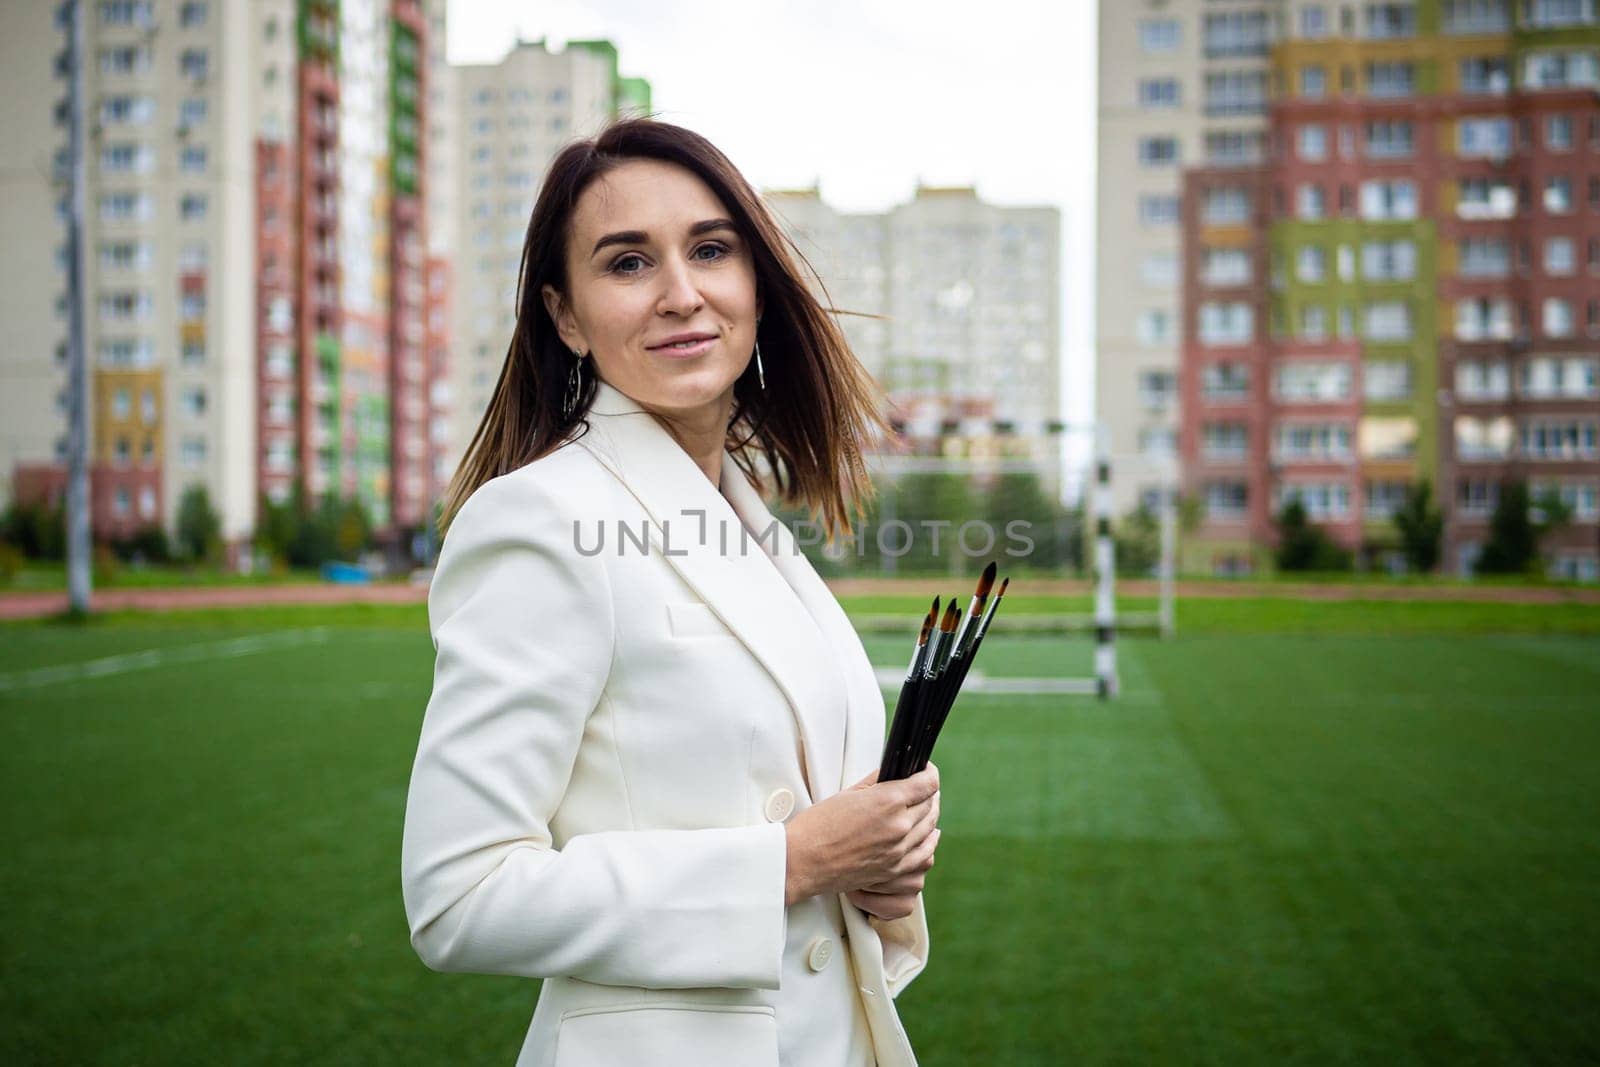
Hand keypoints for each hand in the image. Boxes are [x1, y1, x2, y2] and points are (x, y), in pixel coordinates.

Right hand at [783, 762, 939, 909]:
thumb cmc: (818, 826)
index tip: (925, 770)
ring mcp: (899, 852)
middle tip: (922, 788)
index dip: (929, 772)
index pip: (928, 783)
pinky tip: (928, 837)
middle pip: (931, 805)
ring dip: (929, 817)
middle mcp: (899, 827)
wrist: (802, 861)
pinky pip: (925, 856)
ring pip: (931, 831)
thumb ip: (879, 782)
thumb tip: (896, 774)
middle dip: (929, 794)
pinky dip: (928, 844)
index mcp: (888, 802)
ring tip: (925, 809)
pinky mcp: (894, 871)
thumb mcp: (850, 793)